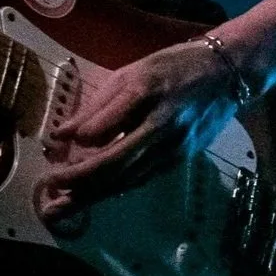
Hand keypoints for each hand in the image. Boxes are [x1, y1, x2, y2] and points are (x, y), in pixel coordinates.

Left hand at [36, 39, 241, 232]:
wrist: (226, 75)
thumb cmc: (171, 68)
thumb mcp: (131, 73)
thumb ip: (97, 105)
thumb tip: (63, 134)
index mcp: (148, 90)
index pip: (113, 117)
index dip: (85, 134)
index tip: (56, 144)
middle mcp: (162, 123)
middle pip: (118, 159)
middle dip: (80, 178)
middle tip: (49, 188)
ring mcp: (173, 146)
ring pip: (128, 177)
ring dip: (92, 194)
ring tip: (60, 207)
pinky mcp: (179, 160)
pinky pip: (140, 179)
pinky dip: (113, 189)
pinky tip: (91, 197)